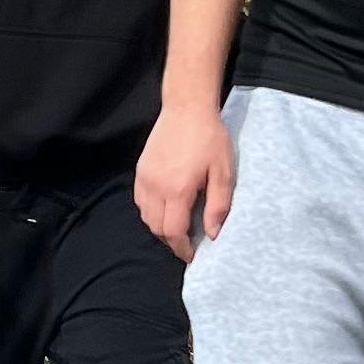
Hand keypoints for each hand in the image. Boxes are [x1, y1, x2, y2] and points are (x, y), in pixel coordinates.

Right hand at [136, 101, 235, 261]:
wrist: (186, 108)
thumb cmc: (210, 138)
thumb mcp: (223, 172)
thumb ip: (218, 206)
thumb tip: (213, 234)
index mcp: (177, 189)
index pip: (173, 231)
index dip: (182, 248)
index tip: (192, 255)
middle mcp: (156, 186)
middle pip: (156, 227)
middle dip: (170, 241)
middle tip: (186, 243)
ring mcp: (144, 178)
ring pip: (145, 215)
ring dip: (159, 227)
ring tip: (176, 227)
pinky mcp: (140, 169)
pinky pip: (140, 200)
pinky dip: (150, 211)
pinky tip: (165, 207)